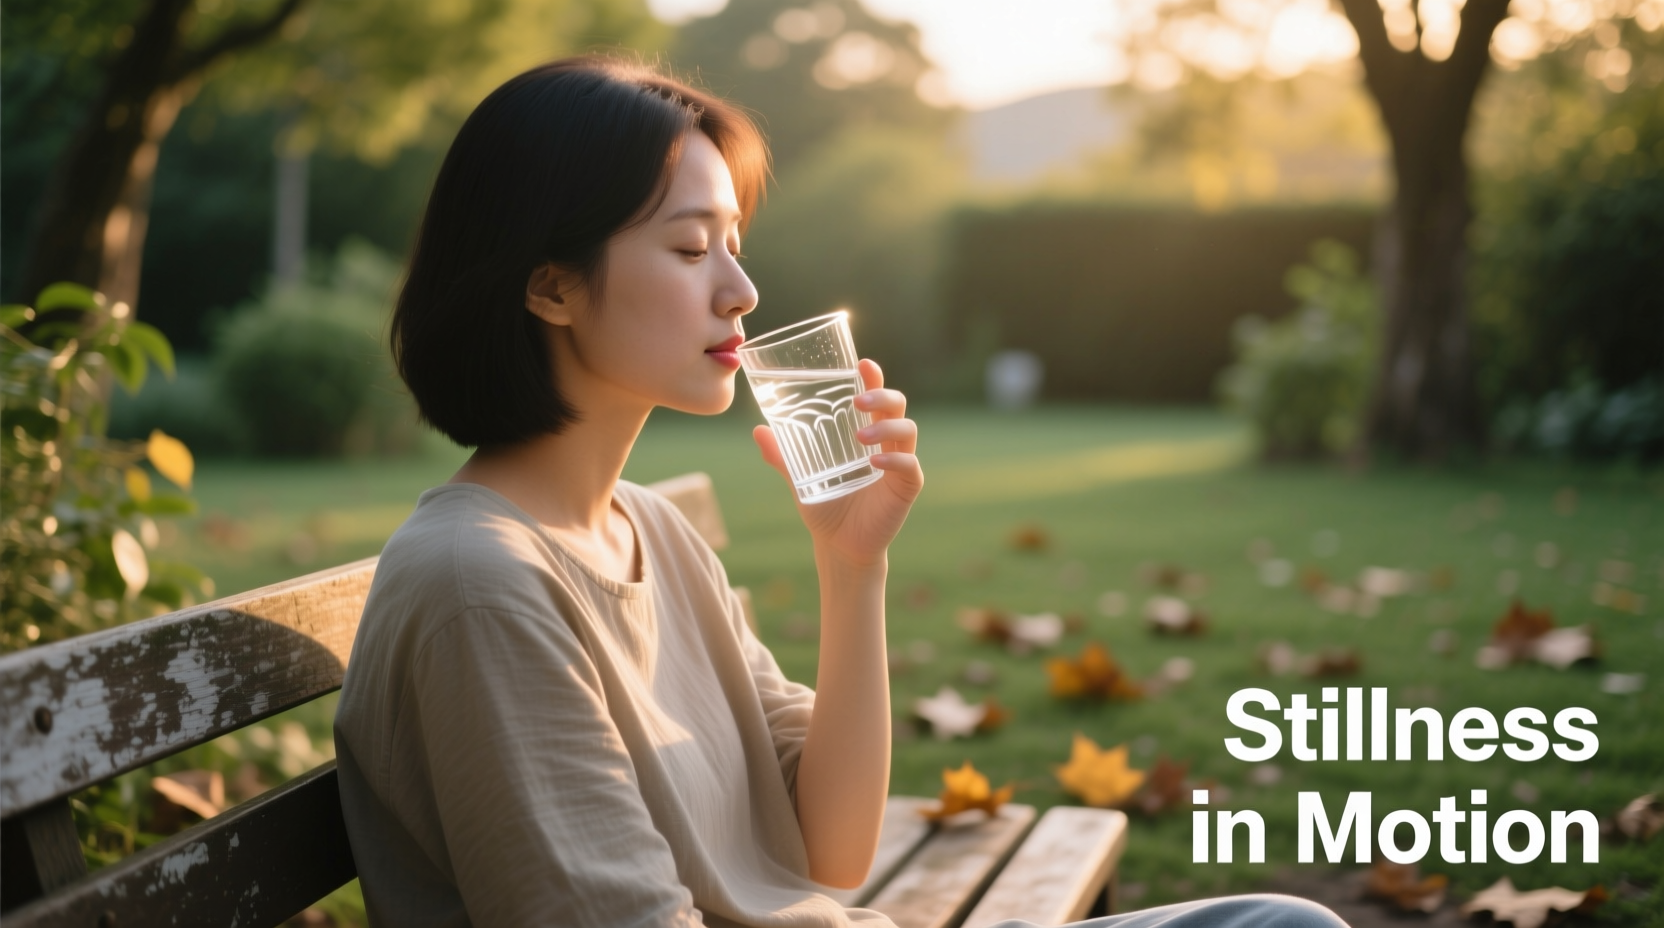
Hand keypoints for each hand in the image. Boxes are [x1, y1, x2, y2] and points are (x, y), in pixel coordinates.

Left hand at [752, 358, 922, 567]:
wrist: (837, 546)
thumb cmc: (825, 506)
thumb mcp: (799, 477)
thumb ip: (781, 456)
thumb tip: (758, 431)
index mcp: (866, 434)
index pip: (876, 398)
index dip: (874, 378)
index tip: (862, 363)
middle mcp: (886, 444)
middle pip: (898, 406)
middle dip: (882, 395)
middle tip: (858, 400)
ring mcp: (899, 465)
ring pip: (907, 431)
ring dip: (886, 426)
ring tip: (861, 436)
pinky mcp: (906, 488)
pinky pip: (910, 466)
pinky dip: (894, 460)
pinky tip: (873, 462)